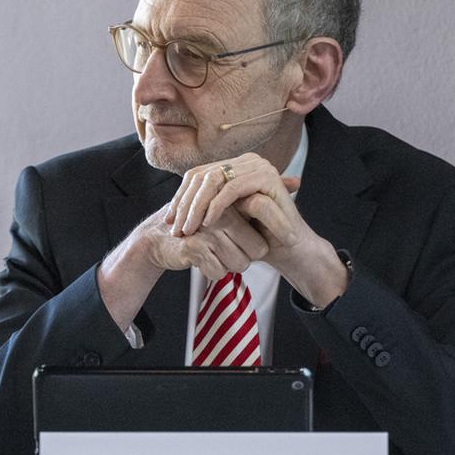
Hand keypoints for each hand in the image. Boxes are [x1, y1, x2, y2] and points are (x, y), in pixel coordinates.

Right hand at [143, 205, 270, 280]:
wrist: (157, 238)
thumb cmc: (200, 224)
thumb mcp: (234, 206)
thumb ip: (265, 194)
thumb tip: (297, 181)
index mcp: (235, 199)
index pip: (264, 235)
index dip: (257, 246)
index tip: (247, 246)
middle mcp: (223, 212)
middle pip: (255, 252)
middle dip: (244, 258)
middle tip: (228, 252)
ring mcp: (208, 229)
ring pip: (238, 265)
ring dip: (228, 267)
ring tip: (214, 256)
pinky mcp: (194, 246)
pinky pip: (218, 272)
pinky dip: (212, 272)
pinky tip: (202, 262)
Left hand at [166, 153, 347, 305]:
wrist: (286, 246)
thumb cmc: (254, 232)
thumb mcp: (222, 215)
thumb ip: (203, 204)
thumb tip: (168, 207)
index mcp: (235, 165)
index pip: (197, 175)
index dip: (180, 197)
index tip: (169, 220)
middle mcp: (246, 160)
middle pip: (202, 176)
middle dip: (185, 203)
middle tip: (175, 227)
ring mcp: (258, 165)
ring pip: (214, 180)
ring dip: (197, 206)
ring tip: (188, 229)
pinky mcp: (267, 176)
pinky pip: (232, 188)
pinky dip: (216, 206)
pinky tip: (207, 223)